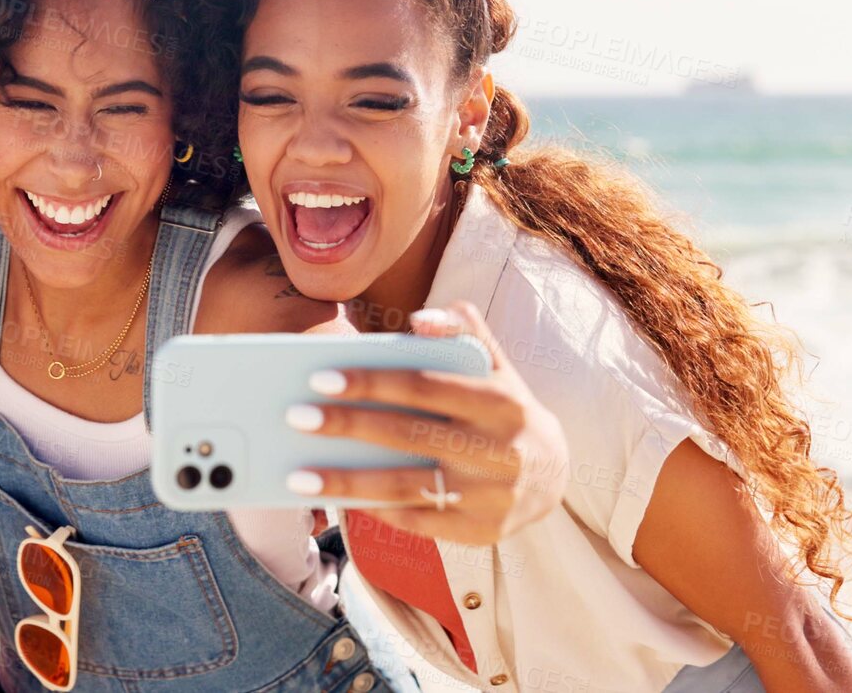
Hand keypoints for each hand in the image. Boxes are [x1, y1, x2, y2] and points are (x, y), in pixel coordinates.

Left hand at [284, 302, 568, 543]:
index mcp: (500, 401)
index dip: (371, 382)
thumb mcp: (496, 364)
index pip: (425, 386)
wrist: (555, 474)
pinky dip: (376, 510)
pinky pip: (418, 522)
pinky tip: (339, 498)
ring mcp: (491, 495)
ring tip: (298, 476)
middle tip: (296, 418)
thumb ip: (463, 329)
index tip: (320, 378)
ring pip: (407, 488)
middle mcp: (499, 450)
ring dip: (348, 482)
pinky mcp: (481, 531)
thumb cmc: (504, 408)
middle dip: (348, 426)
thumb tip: (418, 320)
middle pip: (409, 435)